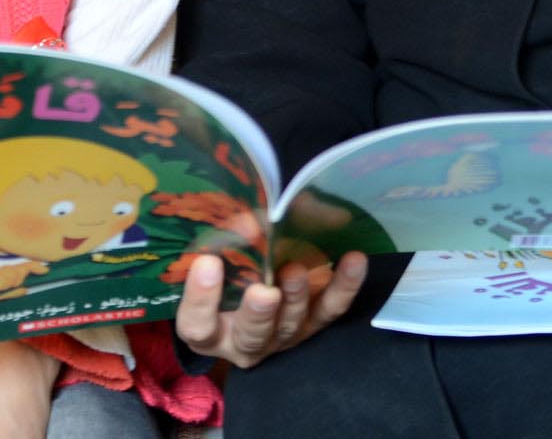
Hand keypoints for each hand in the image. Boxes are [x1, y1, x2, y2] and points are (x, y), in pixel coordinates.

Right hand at [173, 249, 366, 367]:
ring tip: (296, 271)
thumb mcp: (212, 256)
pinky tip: (354, 260)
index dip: (201, 299)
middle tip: (264, 292)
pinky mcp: (311, 325)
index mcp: (207, 328)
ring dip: (296, 299)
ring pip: (290, 325)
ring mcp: (280, 336)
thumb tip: (249, 213)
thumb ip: (221, 239)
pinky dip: (344, 286)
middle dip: (259, 313)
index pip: (198, 324)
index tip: (207, 263)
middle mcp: (243, 339)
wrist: (248, 281)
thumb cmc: (221, 269)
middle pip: (250, 335)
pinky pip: (329, 310)